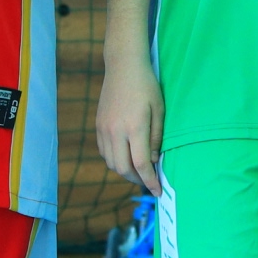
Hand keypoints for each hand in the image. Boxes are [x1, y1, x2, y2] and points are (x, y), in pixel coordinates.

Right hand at [97, 60, 164, 193]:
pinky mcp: (98, 126)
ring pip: (111, 163)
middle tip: (150, 181)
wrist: (123, 67)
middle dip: (137, 180)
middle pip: (123, 168)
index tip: (158, 191)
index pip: (140, 164)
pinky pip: (104, 152)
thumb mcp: (159, 110)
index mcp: (134, 127)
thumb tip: (153, 161)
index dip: (150, 180)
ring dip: (125, 171)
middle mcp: (115, 131)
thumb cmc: (146, 86)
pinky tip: (125, 157)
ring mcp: (104, 129)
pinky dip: (115, 160)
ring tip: (139, 170)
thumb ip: (156, 138)